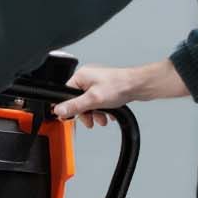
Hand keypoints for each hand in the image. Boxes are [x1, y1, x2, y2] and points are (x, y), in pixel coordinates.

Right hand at [53, 58, 189, 127]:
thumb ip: (75, 106)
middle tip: (91, 121)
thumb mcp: (93, 100)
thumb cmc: (119, 86)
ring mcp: (97, 83)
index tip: (73, 118)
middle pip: (78, 101)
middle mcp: (87, 78)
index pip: (66, 94)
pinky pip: (99, 103)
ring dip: (96, 114)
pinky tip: (109, 114)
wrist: (138, 86)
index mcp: (81, 76)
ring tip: (103, 119)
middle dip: (86, 114)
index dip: (70, 108)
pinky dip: (103, 110)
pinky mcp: (106, 89)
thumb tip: (59, 110)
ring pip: (90, 104)